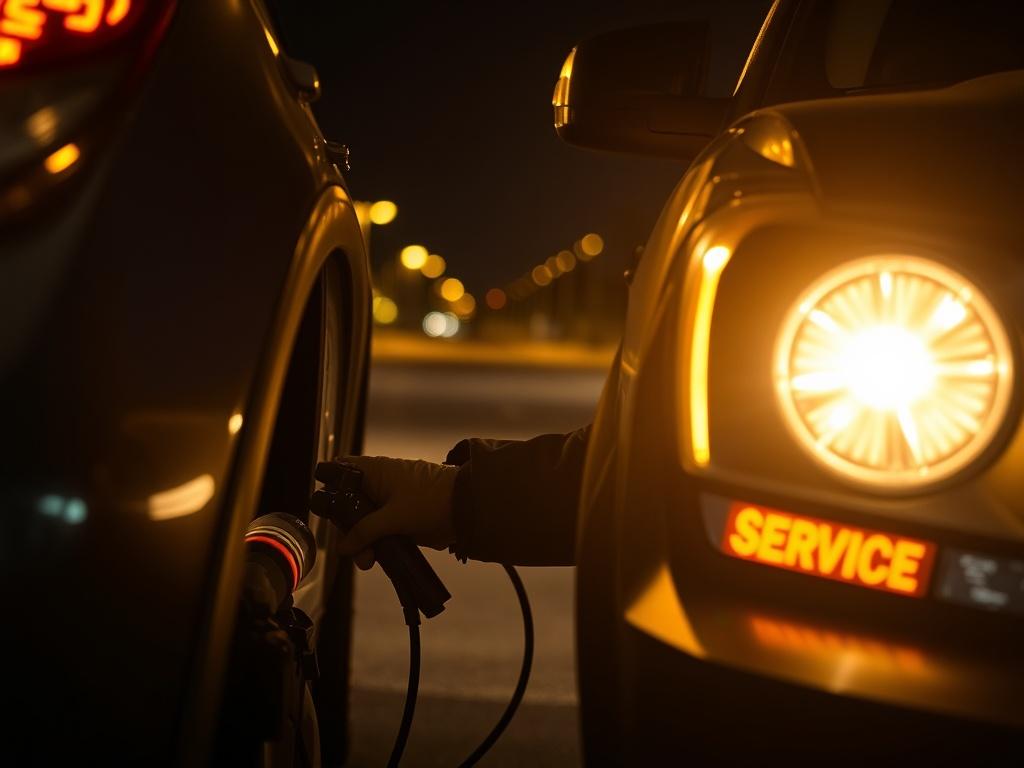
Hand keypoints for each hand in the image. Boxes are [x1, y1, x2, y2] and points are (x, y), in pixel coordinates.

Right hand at [334, 455, 457, 569]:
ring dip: (363, 541)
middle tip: (353, 550)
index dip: (330, 490)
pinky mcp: (401, 517)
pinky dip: (377, 542)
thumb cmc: (430, 501)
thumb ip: (364, 531)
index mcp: (374, 471)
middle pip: (350, 504)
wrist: (467, 508)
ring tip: (368, 561)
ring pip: (365, 520)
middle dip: (349, 529)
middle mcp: (379, 483)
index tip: (328, 514)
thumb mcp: (393, 518)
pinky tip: (376, 558)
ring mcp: (390, 500)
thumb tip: (343, 547)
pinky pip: (381, 529)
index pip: (341, 471)